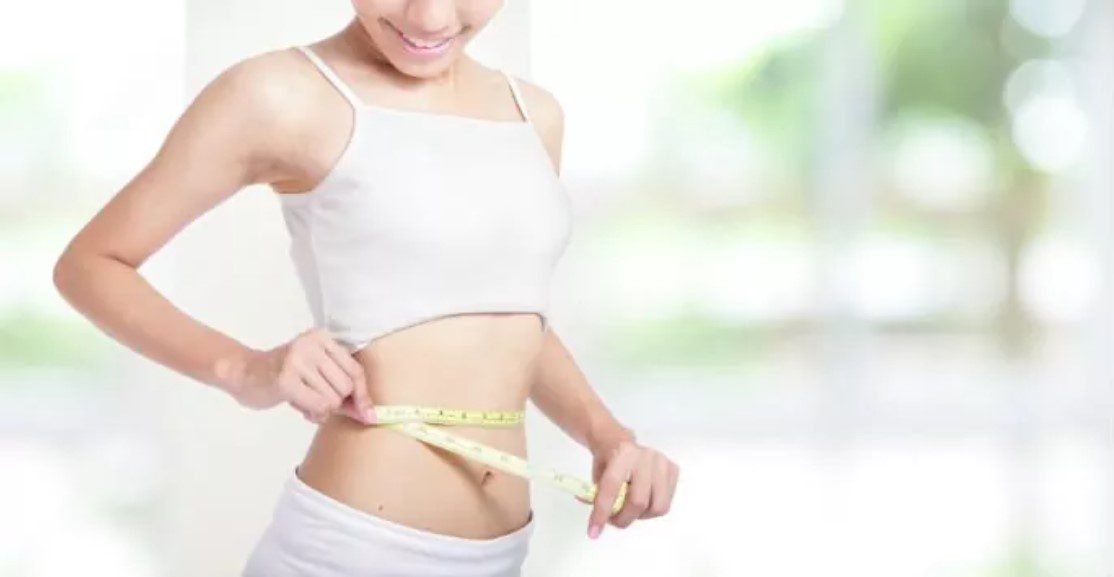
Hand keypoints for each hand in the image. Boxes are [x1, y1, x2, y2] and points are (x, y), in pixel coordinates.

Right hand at [232, 327, 375, 424]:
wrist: (243, 373)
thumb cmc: (285, 377)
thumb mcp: (316, 374)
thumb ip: (342, 391)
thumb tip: (370, 414)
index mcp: (322, 338)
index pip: (355, 370)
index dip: (363, 395)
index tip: (368, 414)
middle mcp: (311, 344)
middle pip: (346, 386)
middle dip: (336, 403)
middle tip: (317, 402)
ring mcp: (297, 360)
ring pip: (333, 399)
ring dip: (322, 410)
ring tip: (305, 402)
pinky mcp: (285, 379)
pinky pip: (317, 405)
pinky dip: (313, 413)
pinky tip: (301, 408)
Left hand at [576, 435, 679, 538]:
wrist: (619, 441)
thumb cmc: (606, 461)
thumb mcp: (596, 475)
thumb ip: (596, 496)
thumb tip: (597, 522)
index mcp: (623, 453)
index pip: (612, 487)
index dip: (602, 512)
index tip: (593, 532)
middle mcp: (646, 456)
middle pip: (638, 501)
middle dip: (623, 519)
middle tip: (613, 521)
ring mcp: (662, 463)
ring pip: (657, 506)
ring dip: (640, 516)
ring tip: (629, 510)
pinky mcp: (673, 470)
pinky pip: (665, 504)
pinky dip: (651, 511)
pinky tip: (642, 501)